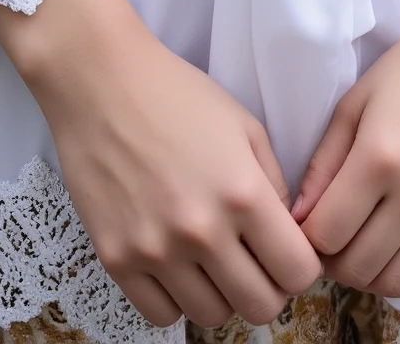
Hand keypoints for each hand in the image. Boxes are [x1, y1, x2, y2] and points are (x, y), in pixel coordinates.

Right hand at [0, 0, 320, 328]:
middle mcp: (202, 230)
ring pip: (212, 317)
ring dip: (221, 294)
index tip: (286, 253)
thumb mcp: (244, 126)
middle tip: (252, 261)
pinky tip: (174, 265)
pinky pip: (161, 315)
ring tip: (210, 260)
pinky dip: (175, 298)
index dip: (299, 266)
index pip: (297, 273)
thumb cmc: (176, 94)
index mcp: (243, 193)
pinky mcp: (116, 260)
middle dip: (267, 288)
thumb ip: (273, 185)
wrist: (101, 81)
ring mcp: (156, 250)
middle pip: (260, 307)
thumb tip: (283, 235)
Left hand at [290, 0, 399, 297]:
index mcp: (380, 158)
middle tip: (335, 237)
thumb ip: (325, 162)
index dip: (308, 238)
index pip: (326, 236)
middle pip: (360, 268)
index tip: (309, 224)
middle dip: (335, 261)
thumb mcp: (358, 99)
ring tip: (367, 242)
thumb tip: (299, 217)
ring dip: (373, 271)